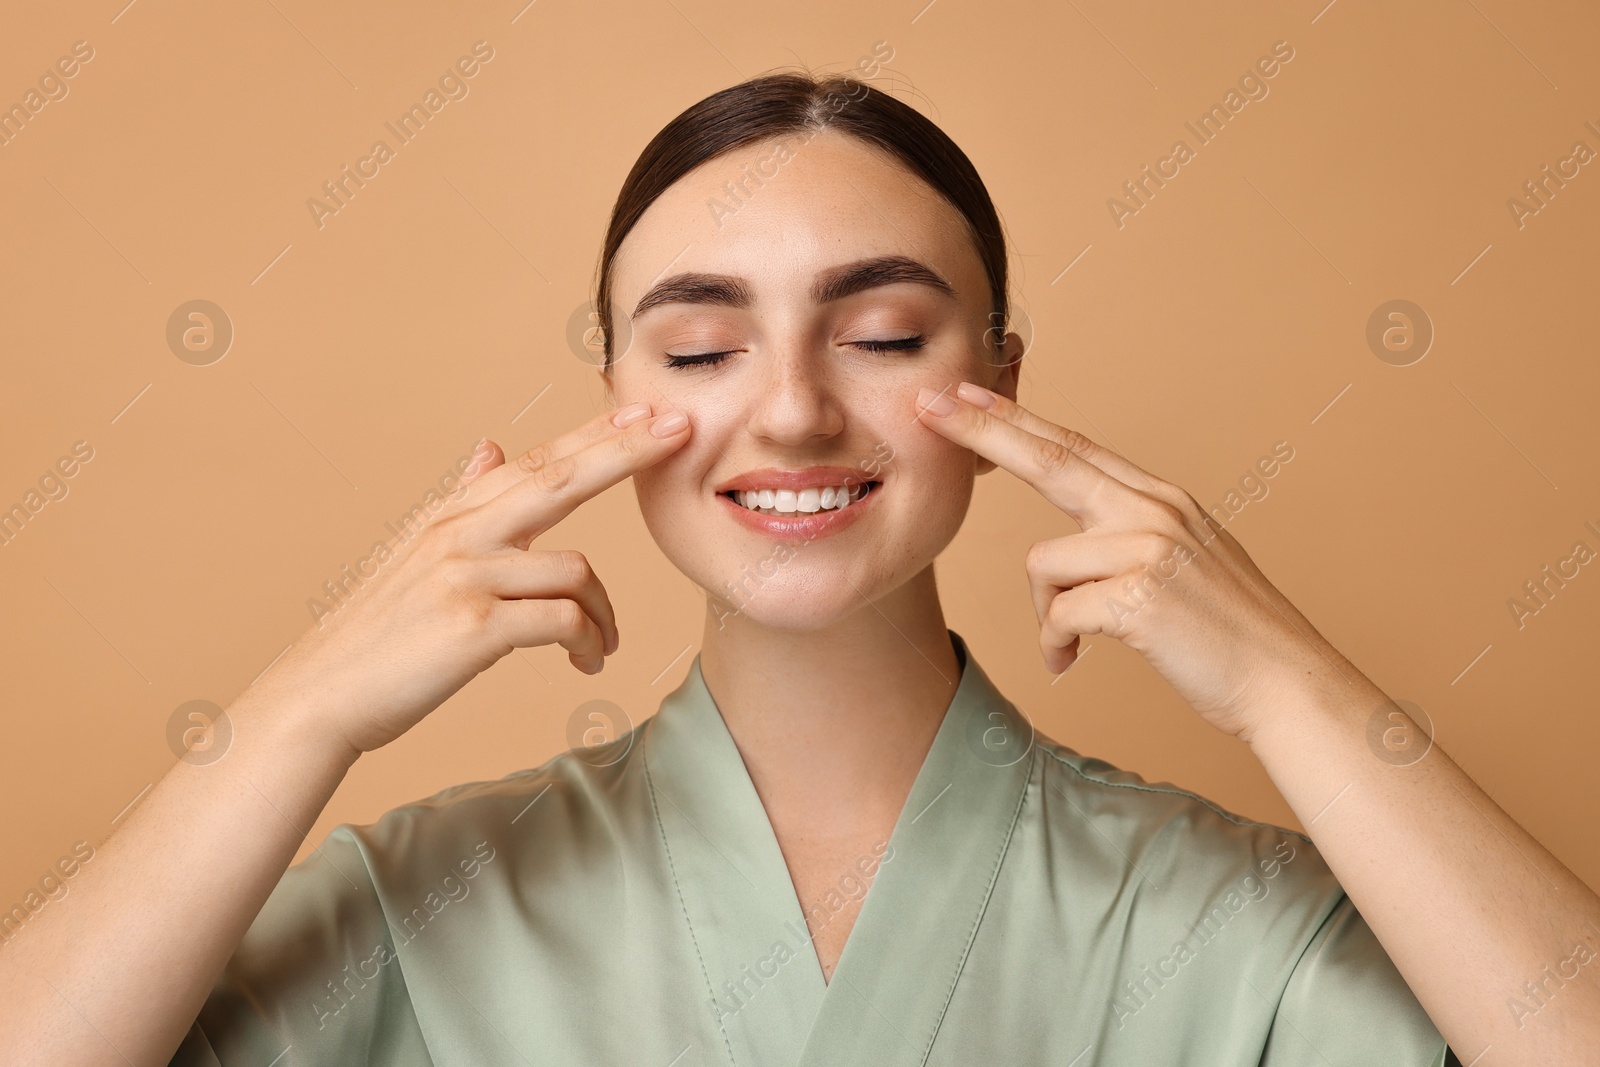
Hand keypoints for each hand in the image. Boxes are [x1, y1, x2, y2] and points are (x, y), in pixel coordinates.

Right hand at [254, 402, 690, 755]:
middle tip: (681, 432)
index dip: (595, 434)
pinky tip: (587, 662)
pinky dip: (588, 641)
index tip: (645, 411)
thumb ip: (463, 501)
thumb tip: (488, 446)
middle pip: (559, 478)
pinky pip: (562, 621)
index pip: (538, 462)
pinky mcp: (473, 628)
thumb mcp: (416, 555)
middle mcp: (459, 534)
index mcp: (453, 516)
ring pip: (576, 570)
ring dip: (606, 613)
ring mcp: (465, 577)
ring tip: (604, 644)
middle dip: (625, 452)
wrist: (319, 696)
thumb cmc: (376, 635)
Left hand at [916, 382, 1336, 740]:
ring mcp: (1148, 548)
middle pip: (1049, 459)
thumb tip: (1069, 551)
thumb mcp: (1181, 564)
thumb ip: (1127, 540)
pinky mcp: (1139, 595)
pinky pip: (1057, 615)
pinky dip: (1057, 645)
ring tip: (1074, 642)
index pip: (1074, 446)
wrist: (1285, 683)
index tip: (967, 392)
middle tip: (928, 405)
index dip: (1015, 419)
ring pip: (1042, 566)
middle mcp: (1153, 510)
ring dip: (1046, 613)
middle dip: (981, 431)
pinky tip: (1075, 662)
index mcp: (1160, 499)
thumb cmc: (1227, 637)